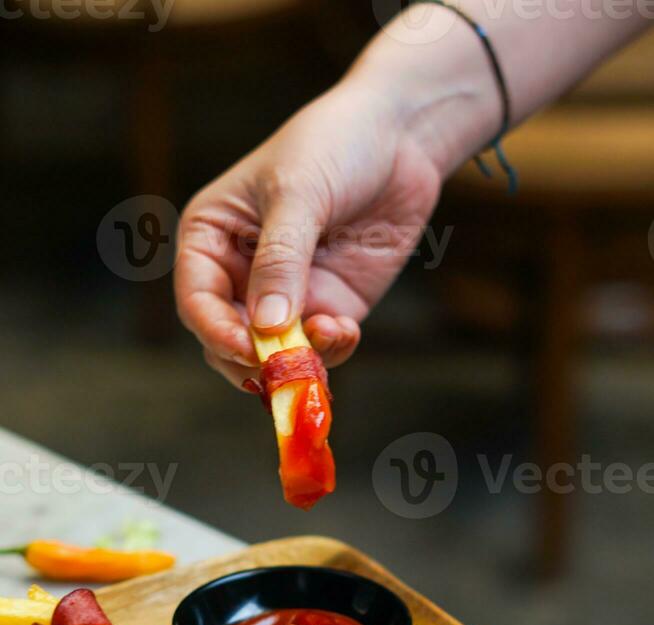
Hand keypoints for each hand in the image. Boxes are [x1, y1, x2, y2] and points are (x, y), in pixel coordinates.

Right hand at [175, 79, 441, 387]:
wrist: (402, 136)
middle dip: (252, 358)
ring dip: (295, 360)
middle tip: (281, 366)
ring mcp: (287, 295)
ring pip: (274, 352)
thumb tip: (266, 326)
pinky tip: (345, 330)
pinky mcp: (330, 306)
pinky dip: (330, 350)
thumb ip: (280, 261)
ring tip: (323, 343)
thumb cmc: (335, 144)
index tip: (246, 348)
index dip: (216, 331)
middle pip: (228, 338)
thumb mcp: (298, 193)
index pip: (197, 300)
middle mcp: (241, 273)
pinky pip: (320, 346)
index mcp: (211, 238)